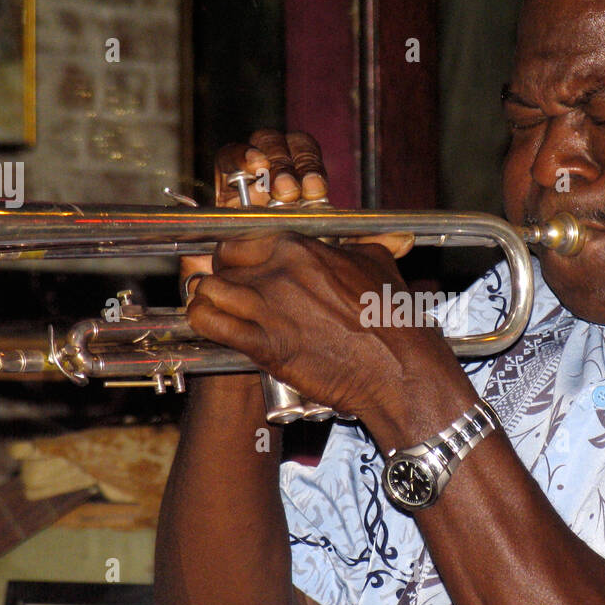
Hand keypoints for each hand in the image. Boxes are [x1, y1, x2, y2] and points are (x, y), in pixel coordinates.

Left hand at [182, 131, 449, 419]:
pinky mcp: (264, 344)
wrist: (399, 368)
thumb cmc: (393, 318)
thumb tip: (366, 238)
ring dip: (211, 298)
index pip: (247, 237)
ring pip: (210, 288)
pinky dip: (204, 322)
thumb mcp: (378, 262)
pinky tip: (213, 326)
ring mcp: (268, 306)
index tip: (245, 265)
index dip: (242, 253)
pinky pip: (210, 323)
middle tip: (236, 291)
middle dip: (225, 273)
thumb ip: (360, 244)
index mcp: (301, 246)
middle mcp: (280, 270)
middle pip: (224, 260)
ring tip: (220, 309)